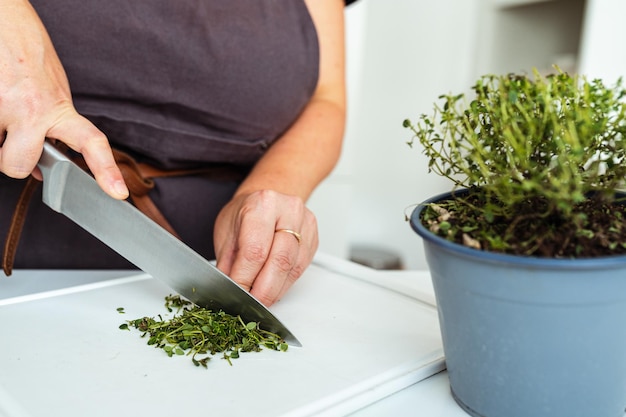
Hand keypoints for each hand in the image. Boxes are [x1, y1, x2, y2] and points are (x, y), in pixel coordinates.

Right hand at [0, 0, 127, 198]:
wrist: (3, 21)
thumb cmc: (28, 54)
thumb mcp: (53, 92)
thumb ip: (54, 128)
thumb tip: (42, 169)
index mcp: (56, 107)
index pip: (90, 142)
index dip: (106, 170)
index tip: (117, 193)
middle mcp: (30, 111)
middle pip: (18, 167)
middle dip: (14, 160)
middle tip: (15, 137)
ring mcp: (1, 108)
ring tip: (3, 107)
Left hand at [214, 190, 318, 305]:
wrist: (264, 203)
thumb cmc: (244, 216)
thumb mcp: (226, 235)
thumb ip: (230, 264)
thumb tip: (230, 291)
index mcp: (262, 204)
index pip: (255, 250)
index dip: (245, 279)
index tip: (237, 294)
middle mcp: (288, 210)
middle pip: (280, 260)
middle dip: (263, 290)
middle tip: (250, 303)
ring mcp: (305, 224)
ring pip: (293, 268)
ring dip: (275, 290)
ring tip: (260, 298)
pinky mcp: (314, 239)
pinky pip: (301, 269)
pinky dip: (285, 284)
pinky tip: (273, 287)